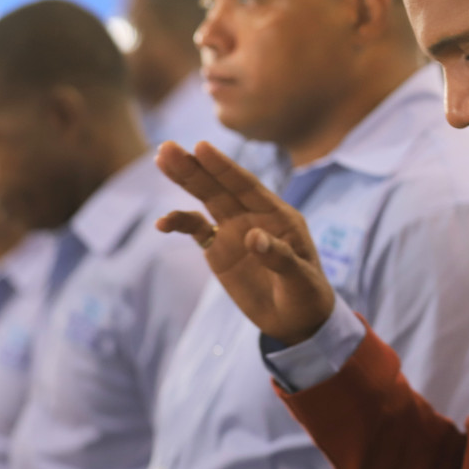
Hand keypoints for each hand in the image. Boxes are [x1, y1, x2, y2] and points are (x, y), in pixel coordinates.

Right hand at [155, 140, 335, 344]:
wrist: (297, 320)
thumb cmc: (307, 297)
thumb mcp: (300, 280)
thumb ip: (280, 258)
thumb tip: (253, 237)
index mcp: (278, 216)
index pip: (247, 186)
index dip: (223, 167)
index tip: (201, 147)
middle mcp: (254, 216)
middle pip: (221, 187)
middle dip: (195, 167)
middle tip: (167, 147)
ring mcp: (235, 231)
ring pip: (206, 200)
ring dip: (185, 181)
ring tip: (161, 160)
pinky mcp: (220, 249)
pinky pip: (196, 229)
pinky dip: (180, 223)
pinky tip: (162, 223)